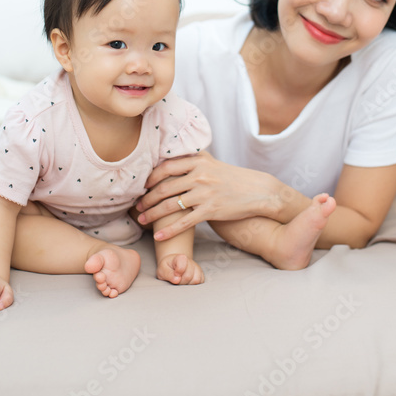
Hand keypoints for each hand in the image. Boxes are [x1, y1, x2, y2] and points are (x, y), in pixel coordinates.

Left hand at [136, 151, 281, 240]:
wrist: (258, 191)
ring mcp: (205, 194)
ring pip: (171, 206)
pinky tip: (158, 236)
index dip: (150, 177)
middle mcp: (200, 176)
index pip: (166, 167)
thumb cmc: (233, 177)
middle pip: (164, 188)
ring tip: (142, 220)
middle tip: (136, 206)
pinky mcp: (211, 211)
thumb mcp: (213, 163)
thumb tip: (171, 158)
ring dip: (153, 214)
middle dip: (147, 199)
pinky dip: (169, 230)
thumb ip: (192, 160)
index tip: (141, 186)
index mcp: (198, 161)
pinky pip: (184, 222)